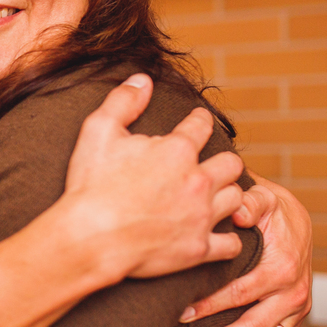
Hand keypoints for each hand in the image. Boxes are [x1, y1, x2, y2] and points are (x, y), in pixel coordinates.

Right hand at [61, 74, 245, 281]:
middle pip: (232, 163)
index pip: (201, 126)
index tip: (198, 122)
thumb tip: (143, 79)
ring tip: (217, 197)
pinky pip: (232, 244)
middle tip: (213, 165)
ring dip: (228, 196)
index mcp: (177, 150)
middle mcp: (198, 180)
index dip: (200, 121)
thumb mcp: (98, 131)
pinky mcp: (199, 248)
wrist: (89, 237)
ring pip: (237, 199)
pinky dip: (228, 240)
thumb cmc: (90, 185)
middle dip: (224, 161)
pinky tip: (219, 235)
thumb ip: (123, 101)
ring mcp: (201, 216)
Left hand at [180, 173, 311, 326]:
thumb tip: (236, 208)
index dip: (213, 304)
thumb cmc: (272, 210)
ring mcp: (296, 309)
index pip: (242, 292)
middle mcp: (293, 292)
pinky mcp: (296, 318)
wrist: (296, 218)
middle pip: (254, 325)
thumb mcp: (264, 198)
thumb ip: (250, 201)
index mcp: (281, 266)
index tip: (183, 313)